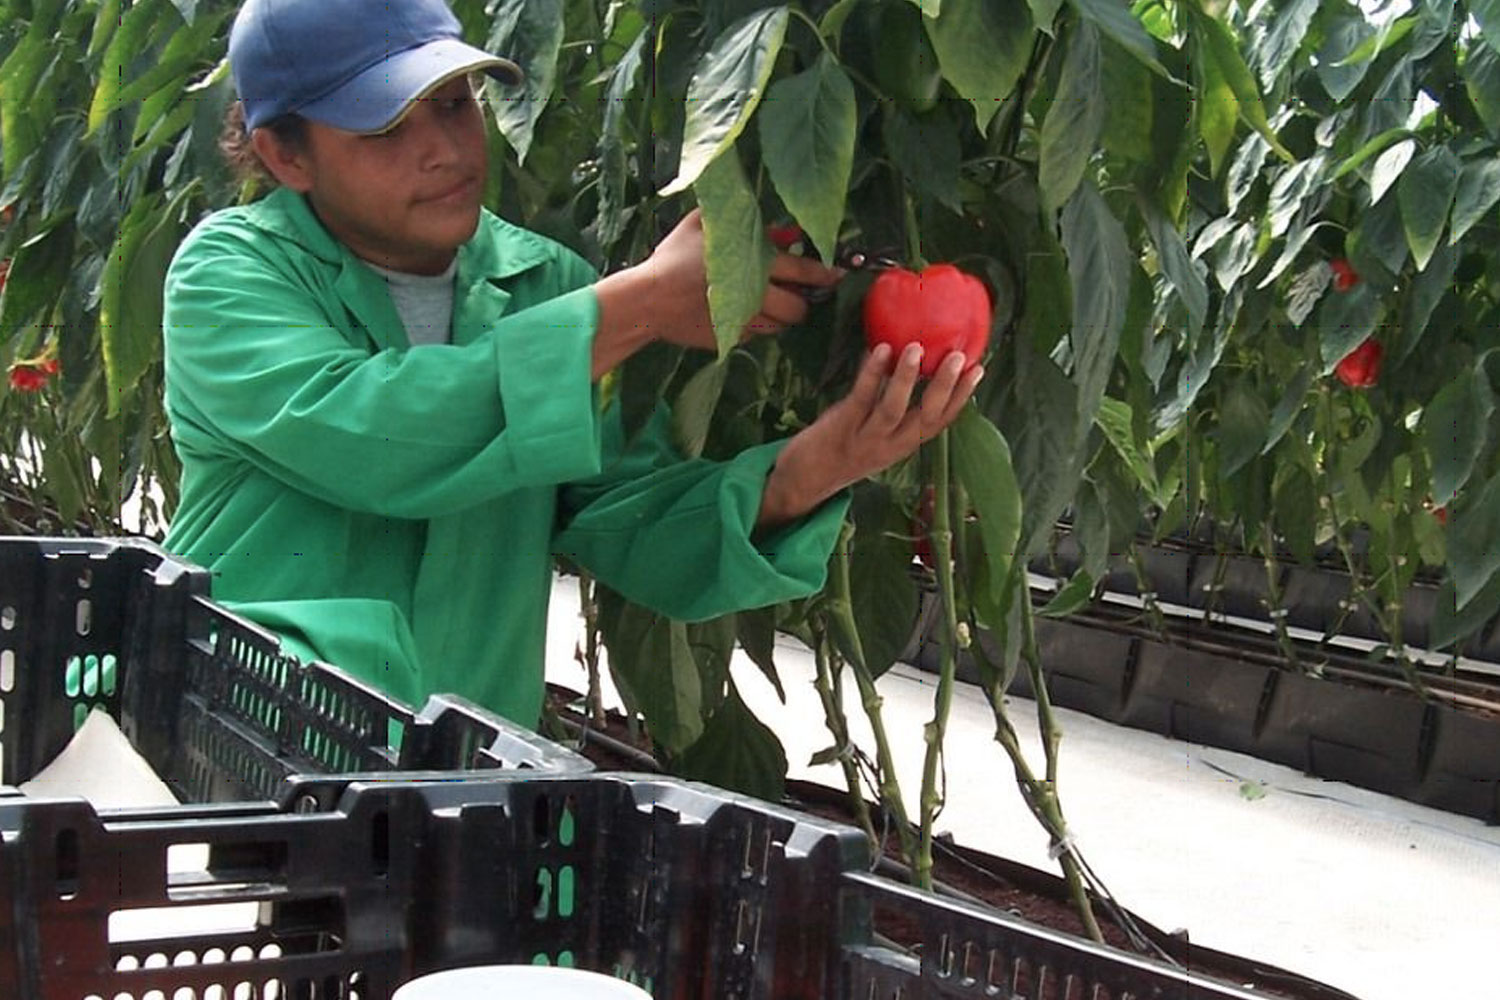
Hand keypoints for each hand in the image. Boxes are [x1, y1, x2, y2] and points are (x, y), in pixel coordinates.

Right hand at [591, 211, 843, 374]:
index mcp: (755, 265)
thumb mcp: (706, 226)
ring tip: (767, 304)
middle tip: (796, 295)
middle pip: (798, 310)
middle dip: (802, 303)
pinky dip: (754, 327)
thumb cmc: (674, 256)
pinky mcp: (731, 340)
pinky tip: (738, 314)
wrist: (647, 300)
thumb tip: (783, 231)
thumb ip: (746, 224)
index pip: (805, 273)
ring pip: (780, 327)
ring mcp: (744, 323)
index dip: (826, 274)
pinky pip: (755, 336)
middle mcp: (756, 297)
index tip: (838, 273)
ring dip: (779, 317)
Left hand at [757, 342, 982, 527]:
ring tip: (916, 348)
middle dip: (945, 387)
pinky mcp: (842, 428)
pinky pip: (860, 399)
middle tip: (960, 356)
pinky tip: (880, 351)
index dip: (962, 397)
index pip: (941, 422)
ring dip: (906, 379)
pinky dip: (872, 374)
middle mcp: (891, 446)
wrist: (803, 481)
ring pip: (893, 410)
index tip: (979, 370)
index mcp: (904, 444)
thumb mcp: (875, 434)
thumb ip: (892, 407)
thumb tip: (907, 359)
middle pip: (926, 417)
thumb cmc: (841, 448)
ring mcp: (866, 439)